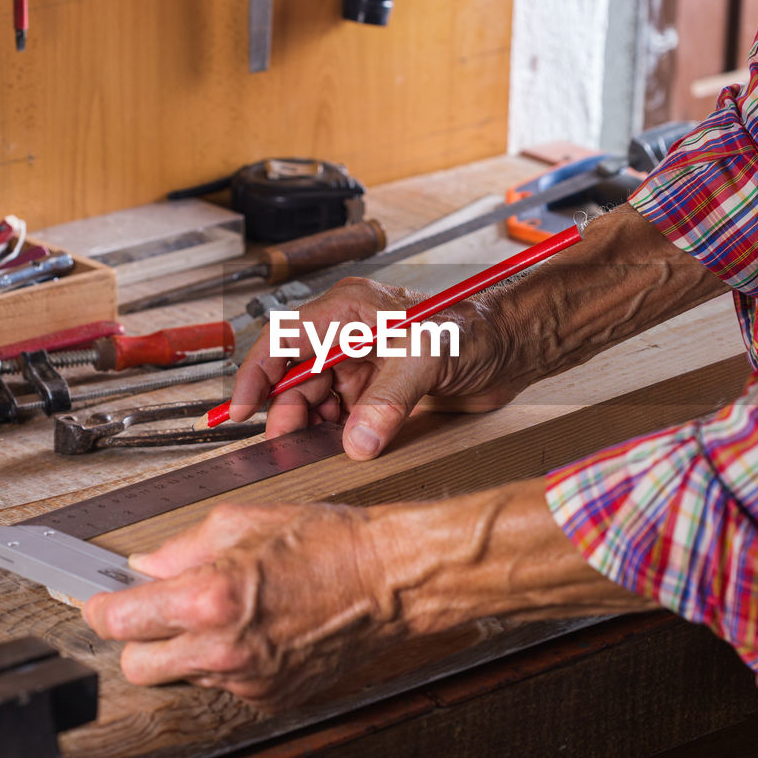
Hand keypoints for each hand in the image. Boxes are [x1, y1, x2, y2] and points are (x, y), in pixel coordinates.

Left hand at [82, 482, 634, 709]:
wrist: (391, 580)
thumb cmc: (333, 544)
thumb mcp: (246, 522)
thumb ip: (184, 547)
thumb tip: (147, 565)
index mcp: (210, 598)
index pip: (120, 620)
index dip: (102, 607)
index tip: (100, 600)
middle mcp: (224, 649)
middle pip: (137, 667)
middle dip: (139, 638)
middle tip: (157, 609)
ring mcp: (248, 681)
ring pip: (184, 676)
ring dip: (188, 649)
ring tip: (228, 610)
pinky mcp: (272, 699)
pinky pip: (227, 684)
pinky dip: (229, 661)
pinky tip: (257, 629)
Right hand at [229, 276, 515, 460]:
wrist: (516, 345)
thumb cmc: (475, 327)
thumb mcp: (425, 357)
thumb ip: (388, 400)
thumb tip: (357, 441)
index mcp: (347, 309)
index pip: (282, 339)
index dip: (256, 375)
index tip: (241, 410)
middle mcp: (349, 333)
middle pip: (294, 375)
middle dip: (287, 410)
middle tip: (289, 444)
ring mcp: (364, 362)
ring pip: (316, 398)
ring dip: (313, 424)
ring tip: (316, 447)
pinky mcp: (381, 388)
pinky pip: (344, 413)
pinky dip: (339, 432)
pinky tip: (346, 446)